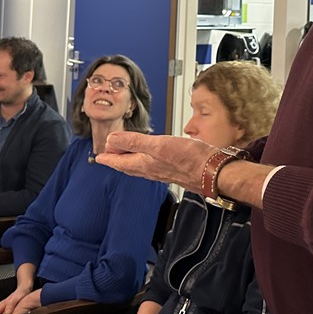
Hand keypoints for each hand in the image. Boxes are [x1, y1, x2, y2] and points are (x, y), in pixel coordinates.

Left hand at [98, 133, 215, 192]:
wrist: (213, 172)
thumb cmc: (189, 160)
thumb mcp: (158, 146)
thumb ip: (134, 142)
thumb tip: (111, 140)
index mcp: (144, 165)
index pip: (120, 162)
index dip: (108, 158)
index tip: (99, 157)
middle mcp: (152, 170)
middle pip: (129, 165)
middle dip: (117, 160)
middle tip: (108, 156)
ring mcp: (164, 171)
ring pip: (140, 166)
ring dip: (130, 160)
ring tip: (125, 155)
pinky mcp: (175, 170)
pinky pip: (153, 166)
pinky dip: (146, 160)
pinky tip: (152, 157)